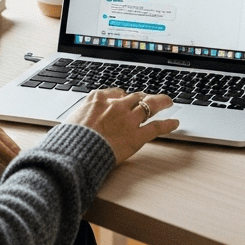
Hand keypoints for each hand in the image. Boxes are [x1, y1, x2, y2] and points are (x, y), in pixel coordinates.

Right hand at [64, 88, 179, 164]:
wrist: (75, 151)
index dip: (124, 97)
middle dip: (144, 97)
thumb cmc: (70, 139)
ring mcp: (128, 119)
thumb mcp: (71, 119)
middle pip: (136, 97)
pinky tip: (175, 123)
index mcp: (98, 99)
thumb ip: (82, 115)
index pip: (117, 92)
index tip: (127, 99)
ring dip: (161, 102)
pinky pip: (157, 127)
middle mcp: (116, 105)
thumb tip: (82, 119)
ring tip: (168, 102)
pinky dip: (168, 124)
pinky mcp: (136, 136)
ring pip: (150, 106)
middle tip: (149, 97)